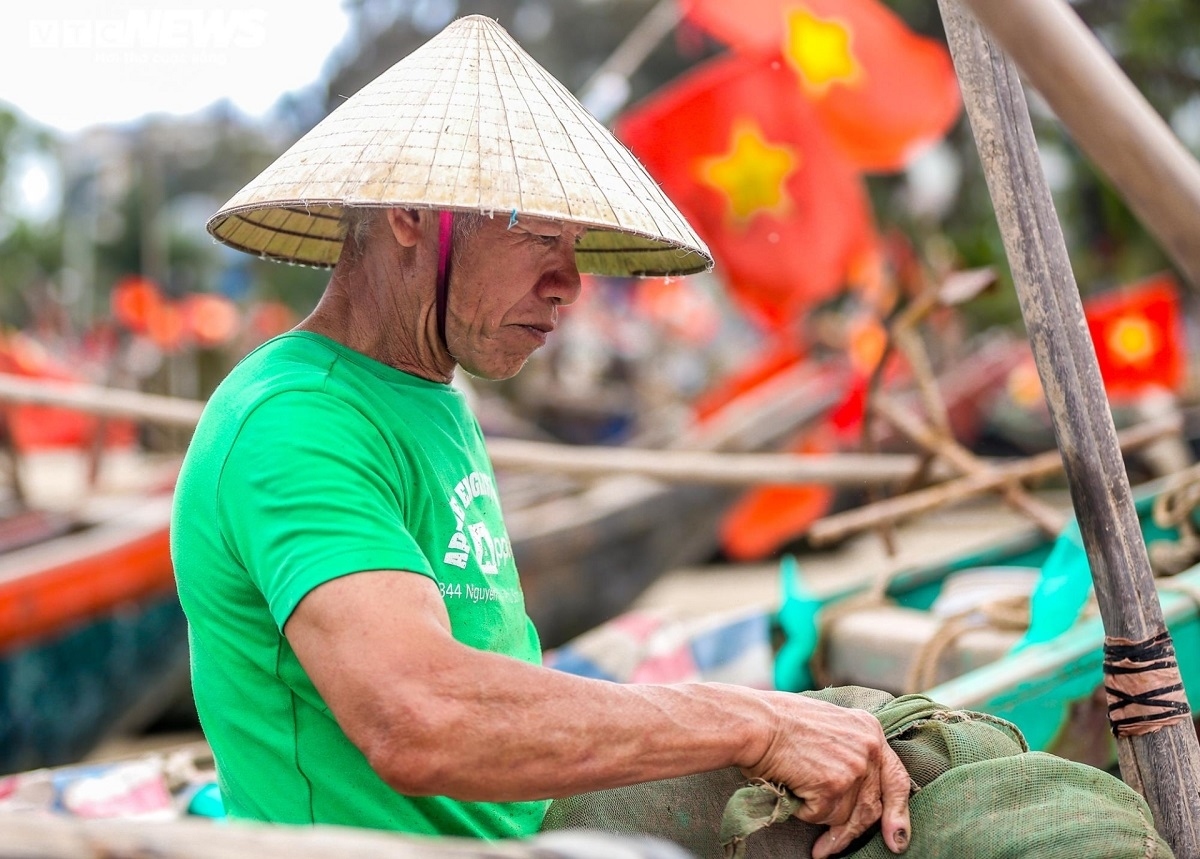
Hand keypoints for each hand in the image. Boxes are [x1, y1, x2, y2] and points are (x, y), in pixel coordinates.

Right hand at [741, 694, 910, 857]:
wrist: (755, 722)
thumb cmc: (778, 720)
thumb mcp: (827, 723)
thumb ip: (848, 747)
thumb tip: (853, 783)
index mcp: (869, 730)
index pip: (896, 778)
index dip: (898, 811)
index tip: (897, 837)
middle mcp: (868, 749)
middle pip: (871, 806)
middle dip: (852, 832)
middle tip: (831, 848)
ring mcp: (853, 769)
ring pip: (846, 815)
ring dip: (822, 821)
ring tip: (799, 807)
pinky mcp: (834, 786)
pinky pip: (821, 817)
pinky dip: (803, 811)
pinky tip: (791, 792)